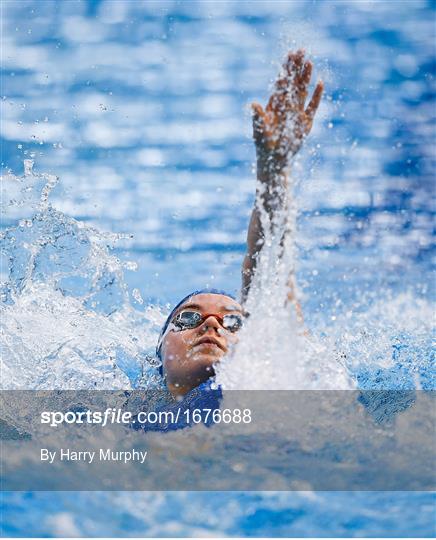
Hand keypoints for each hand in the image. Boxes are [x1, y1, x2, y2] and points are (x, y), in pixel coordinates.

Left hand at [252, 50, 323, 173]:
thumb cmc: (264, 145)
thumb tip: (252, 104)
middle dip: (297, 67)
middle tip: (301, 50)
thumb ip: (258, 117)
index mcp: (275, 105)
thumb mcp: (260, 131)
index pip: (282, 82)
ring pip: (303, 91)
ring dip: (306, 77)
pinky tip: (320, 83)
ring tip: (309, 61)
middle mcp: (286, 106)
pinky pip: (313, 106)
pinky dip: (317, 96)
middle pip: (293, 82)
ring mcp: (297, 113)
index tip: (290, 54)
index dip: (286, 68)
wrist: (274, 160)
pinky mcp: (306, 122)